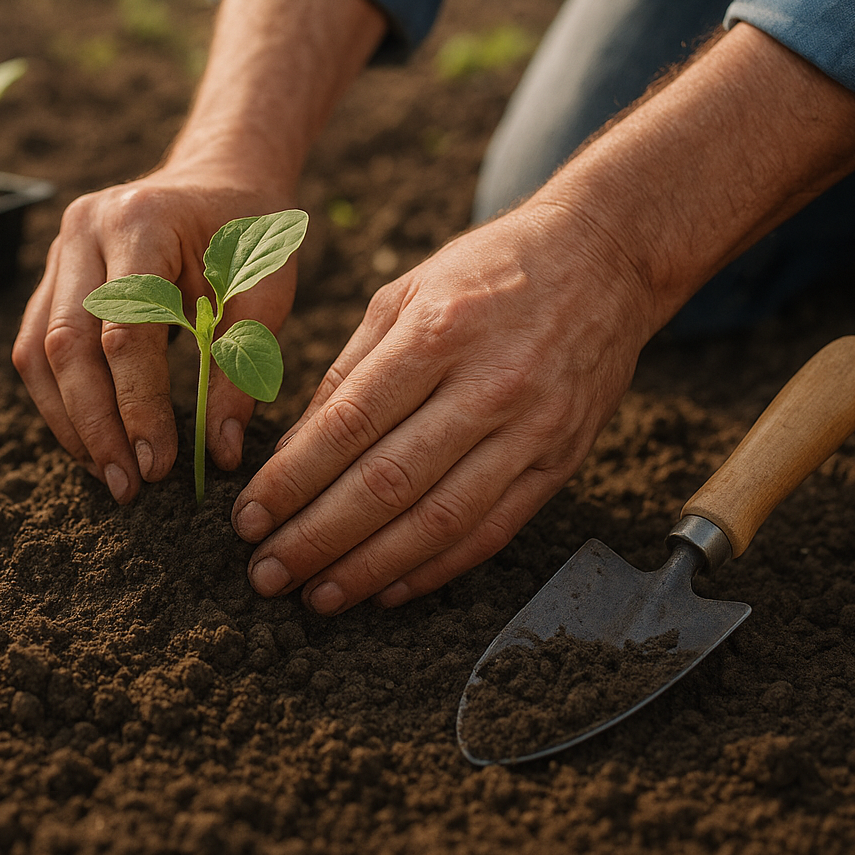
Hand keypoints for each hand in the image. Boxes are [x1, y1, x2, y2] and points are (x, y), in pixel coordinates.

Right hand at [13, 174, 294, 502]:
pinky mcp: (52, 274)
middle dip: (95, 425)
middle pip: (67, 344)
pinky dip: (59, 400)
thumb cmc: (250, 232)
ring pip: (38, 351)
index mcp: (140, 221)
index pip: (125, 330)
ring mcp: (58, 249)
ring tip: (108, 474)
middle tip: (128, 485)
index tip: (160, 464)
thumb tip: (218, 451)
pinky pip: (35, 346)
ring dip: (69, 421)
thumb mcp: (267, 288)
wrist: (221, 176)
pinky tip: (90, 442)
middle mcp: (84, 230)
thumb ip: (243, 364)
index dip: (137, 405)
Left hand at [230, 203, 658, 613]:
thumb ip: (347, 372)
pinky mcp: (561, 462)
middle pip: (388, 483)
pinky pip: (492, 531)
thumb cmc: (489, 271)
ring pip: (439, 520)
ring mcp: (532, 429)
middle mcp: (488, 386)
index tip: (248, 519)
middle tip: (267, 574)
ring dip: (370, 568)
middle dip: (317, 537)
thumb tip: (292, 452)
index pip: (348, 425)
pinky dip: (436, 569)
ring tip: (319, 595)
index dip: (292, 480)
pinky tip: (389, 589)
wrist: (605, 258)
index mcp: (437, 333)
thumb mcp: (405, 293)